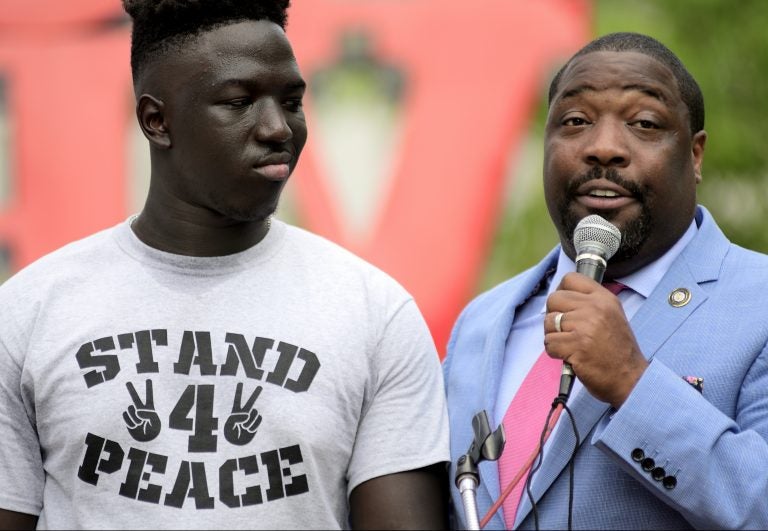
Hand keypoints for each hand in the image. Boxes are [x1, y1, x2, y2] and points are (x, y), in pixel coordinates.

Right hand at [123, 380, 161, 441]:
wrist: (146, 442)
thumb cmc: (153, 431)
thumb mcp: (154, 422)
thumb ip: (148, 414)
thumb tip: (137, 410)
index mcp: (150, 409)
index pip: (149, 397)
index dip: (149, 388)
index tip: (148, 379)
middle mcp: (141, 410)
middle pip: (135, 398)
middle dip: (131, 389)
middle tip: (127, 381)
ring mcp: (134, 415)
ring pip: (130, 409)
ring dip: (134, 417)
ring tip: (140, 424)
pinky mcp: (128, 420)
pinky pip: (126, 416)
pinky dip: (130, 422)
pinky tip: (135, 426)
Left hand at [224, 383, 262, 445]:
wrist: (237, 445)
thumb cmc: (230, 435)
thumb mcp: (229, 426)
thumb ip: (236, 418)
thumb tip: (247, 414)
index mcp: (235, 412)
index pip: (237, 400)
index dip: (239, 391)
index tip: (240, 381)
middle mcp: (244, 413)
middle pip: (251, 401)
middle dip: (255, 394)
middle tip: (260, 386)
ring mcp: (251, 418)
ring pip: (254, 412)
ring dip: (249, 421)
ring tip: (244, 428)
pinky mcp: (256, 423)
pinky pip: (258, 419)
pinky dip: (254, 425)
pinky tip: (248, 430)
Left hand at [545, 272, 647, 407]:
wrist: (630, 379)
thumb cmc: (617, 351)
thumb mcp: (611, 316)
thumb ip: (589, 304)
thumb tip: (560, 296)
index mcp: (604, 298)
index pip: (570, 279)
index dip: (561, 292)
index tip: (564, 306)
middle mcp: (595, 308)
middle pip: (554, 299)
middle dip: (554, 316)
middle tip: (566, 331)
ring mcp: (585, 326)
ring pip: (548, 322)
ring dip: (553, 336)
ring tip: (569, 345)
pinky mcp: (576, 345)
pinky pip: (549, 342)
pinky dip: (554, 352)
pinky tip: (569, 356)